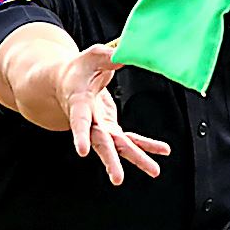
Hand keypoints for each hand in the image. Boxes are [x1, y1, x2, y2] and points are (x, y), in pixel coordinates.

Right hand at [57, 43, 169, 184]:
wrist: (67, 82)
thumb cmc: (78, 68)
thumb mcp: (92, 56)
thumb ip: (109, 55)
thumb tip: (128, 50)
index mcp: (79, 102)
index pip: (79, 121)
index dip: (81, 135)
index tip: (81, 151)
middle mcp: (90, 120)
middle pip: (100, 142)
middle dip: (110, 160)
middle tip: (118, 179)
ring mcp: (101, 127)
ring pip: (118, 146)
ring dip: (137, 158)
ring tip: (154, 171)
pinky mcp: (110, 128)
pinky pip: (129, 140)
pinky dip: (146, 145)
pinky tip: (162, 151)